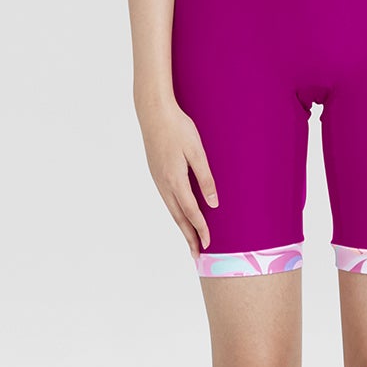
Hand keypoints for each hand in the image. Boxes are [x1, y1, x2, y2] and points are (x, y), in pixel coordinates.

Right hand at [137, 94, 219, 256]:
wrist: (153, 111)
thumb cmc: (178, 128)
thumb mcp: (197, 151)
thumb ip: (205, 177)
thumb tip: (213, 203)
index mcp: (175, 179)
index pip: (191, 212)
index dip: (200, 229)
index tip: (209, 245)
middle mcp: (164, 183)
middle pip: (178, 217)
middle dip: (189, 237)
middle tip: (197, 254)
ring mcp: (158, 179)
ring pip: (171, 209)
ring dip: (181, 226)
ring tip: (190, 240)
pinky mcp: (156, 173)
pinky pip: (167, 199)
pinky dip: (175, 212)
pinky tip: (180, 214)